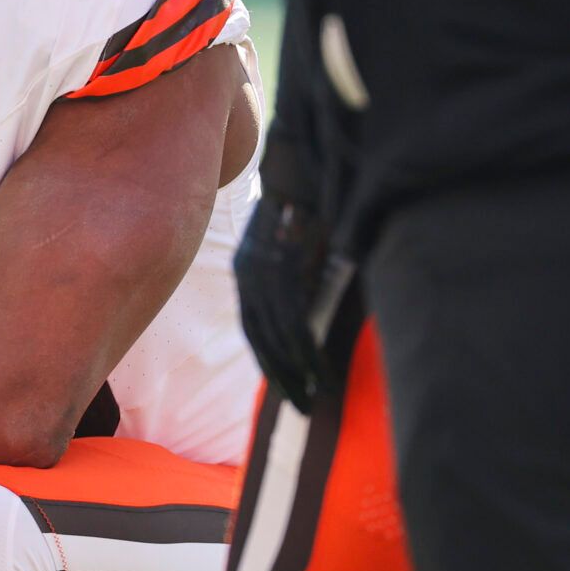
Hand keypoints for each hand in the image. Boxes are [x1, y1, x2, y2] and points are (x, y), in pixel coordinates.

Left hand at [232, 195, 331, 412]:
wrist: (304, 165)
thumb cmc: (306, 201)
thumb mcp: (290, 241)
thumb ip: (293, 274)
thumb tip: (311, 302)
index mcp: (248, 271)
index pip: (254, 326)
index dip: (269, 358)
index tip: (286, 383)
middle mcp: (249, 276)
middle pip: (261, 339)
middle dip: (280, 375)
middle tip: (299, 406)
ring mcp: (266, 276)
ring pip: (277, 338)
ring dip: (295, 373)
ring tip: (312, 399)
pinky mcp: (287, 274)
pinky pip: (296, 324)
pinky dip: (307, 355)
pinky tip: (320, 374)